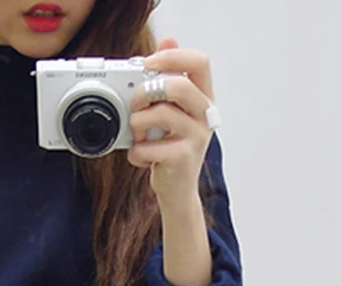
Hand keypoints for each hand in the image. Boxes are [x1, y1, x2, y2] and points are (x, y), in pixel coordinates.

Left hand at [128, 38, 215, 204]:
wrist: (177, 191)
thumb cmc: (171, 149)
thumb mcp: (172, 112)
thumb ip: (169, 79)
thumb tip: (167, 39)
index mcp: (203, 99)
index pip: (199, 62)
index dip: (172, 56)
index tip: (148, 63)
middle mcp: (205, 115)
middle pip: (177, 85)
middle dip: (145, 92)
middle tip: (135, 104)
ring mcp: (196, 137)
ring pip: (159, 114)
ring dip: (137, 125)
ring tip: (137, 137)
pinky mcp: (183, 158)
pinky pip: (148, 146)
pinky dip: (136, 154)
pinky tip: (142, 158)